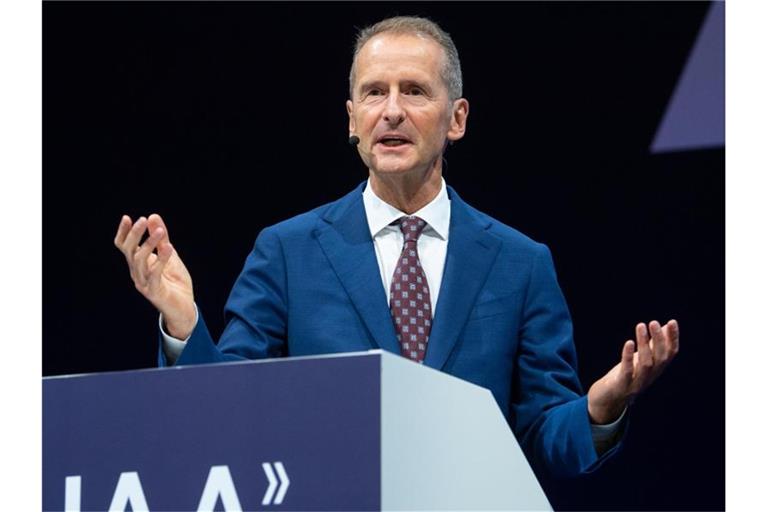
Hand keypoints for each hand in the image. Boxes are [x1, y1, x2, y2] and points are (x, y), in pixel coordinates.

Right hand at [114, 214, 195, 338]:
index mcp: (138, 263)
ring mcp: (144, 282)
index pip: (124, 246)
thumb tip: (153, 217)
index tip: (127, 218)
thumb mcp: (169, 255)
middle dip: (135, 234)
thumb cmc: (174, 282)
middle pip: (129, 251)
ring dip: (149, 244)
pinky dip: (161, 260)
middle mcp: (137, 272)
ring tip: (160, 231)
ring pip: (140, 260)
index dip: (124, 233)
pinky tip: (169, 248)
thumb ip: (161, 238)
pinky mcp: (154, 291)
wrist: (184, 307)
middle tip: (143, 220)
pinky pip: (154, 274)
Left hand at [587, 320, 679, 423]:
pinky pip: (627, 371)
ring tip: (641, 326)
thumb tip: (662, 326)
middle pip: (660, 358)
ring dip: (644, 344)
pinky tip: (629, 343)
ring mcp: (637, 383)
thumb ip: (652, 346)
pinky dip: (628, 357)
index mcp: (656, 370)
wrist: (607, 401)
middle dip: (659, 340)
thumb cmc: (625, 376)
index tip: (672, 322)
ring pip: (646, 364)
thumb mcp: (640, 360)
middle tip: (654, 322)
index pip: (670, 354)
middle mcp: (650, 377)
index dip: (672, 339)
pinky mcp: (621, 386)